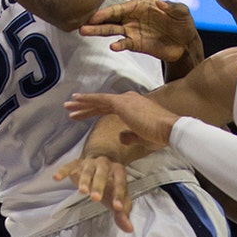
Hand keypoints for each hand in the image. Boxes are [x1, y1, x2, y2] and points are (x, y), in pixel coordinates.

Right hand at [53, 154, 133, 231]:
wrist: (100, 163)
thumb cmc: (109, 184)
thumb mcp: (117, 197)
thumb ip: (123, 213)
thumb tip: (129, 229)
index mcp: (118, 172)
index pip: (120, 184)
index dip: (119, 196)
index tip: (117, 208)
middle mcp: (105, 164)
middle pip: (102, 175)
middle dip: (99, 186)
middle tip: (96, 198)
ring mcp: (90, 163)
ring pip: (87, 171)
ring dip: (84, 180)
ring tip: (82, 191)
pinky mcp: (77, 163)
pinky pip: (69, 166)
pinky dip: (63, 171)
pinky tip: (56, 178)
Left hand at [64, 91, 179, 147]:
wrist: (168, 129)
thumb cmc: (159, 135)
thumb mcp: (141, 137)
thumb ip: (130, 135)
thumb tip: (121, 136)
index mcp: (134, 106)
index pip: (111, 108)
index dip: (96, 111)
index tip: (84, 115)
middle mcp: (128, 99)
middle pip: (102, 103)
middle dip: (86, 107)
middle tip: (71, 108)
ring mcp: (124, 100)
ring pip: (98, 101)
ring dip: (82, 104)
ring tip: (68, 106)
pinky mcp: (120, 103)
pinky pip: (99, 100)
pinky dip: (87, 100)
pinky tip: (76, 101)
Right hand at [80, 0, 198, 62]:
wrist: (185, 43)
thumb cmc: (183, 23)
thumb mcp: (182, 12)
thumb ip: (172, 7)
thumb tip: (159, 3)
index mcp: (140, 5)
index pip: (120, 8)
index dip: (107, 11)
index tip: (95, 15)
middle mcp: (132, 17)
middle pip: (111, 18)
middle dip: (96, 21)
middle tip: (82, 24)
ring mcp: (132, 31)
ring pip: (112, 30)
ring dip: (99, 31)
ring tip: (84, 32)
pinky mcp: (136, 44)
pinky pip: (124, 44)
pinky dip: (118, 45)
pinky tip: (113, 46)